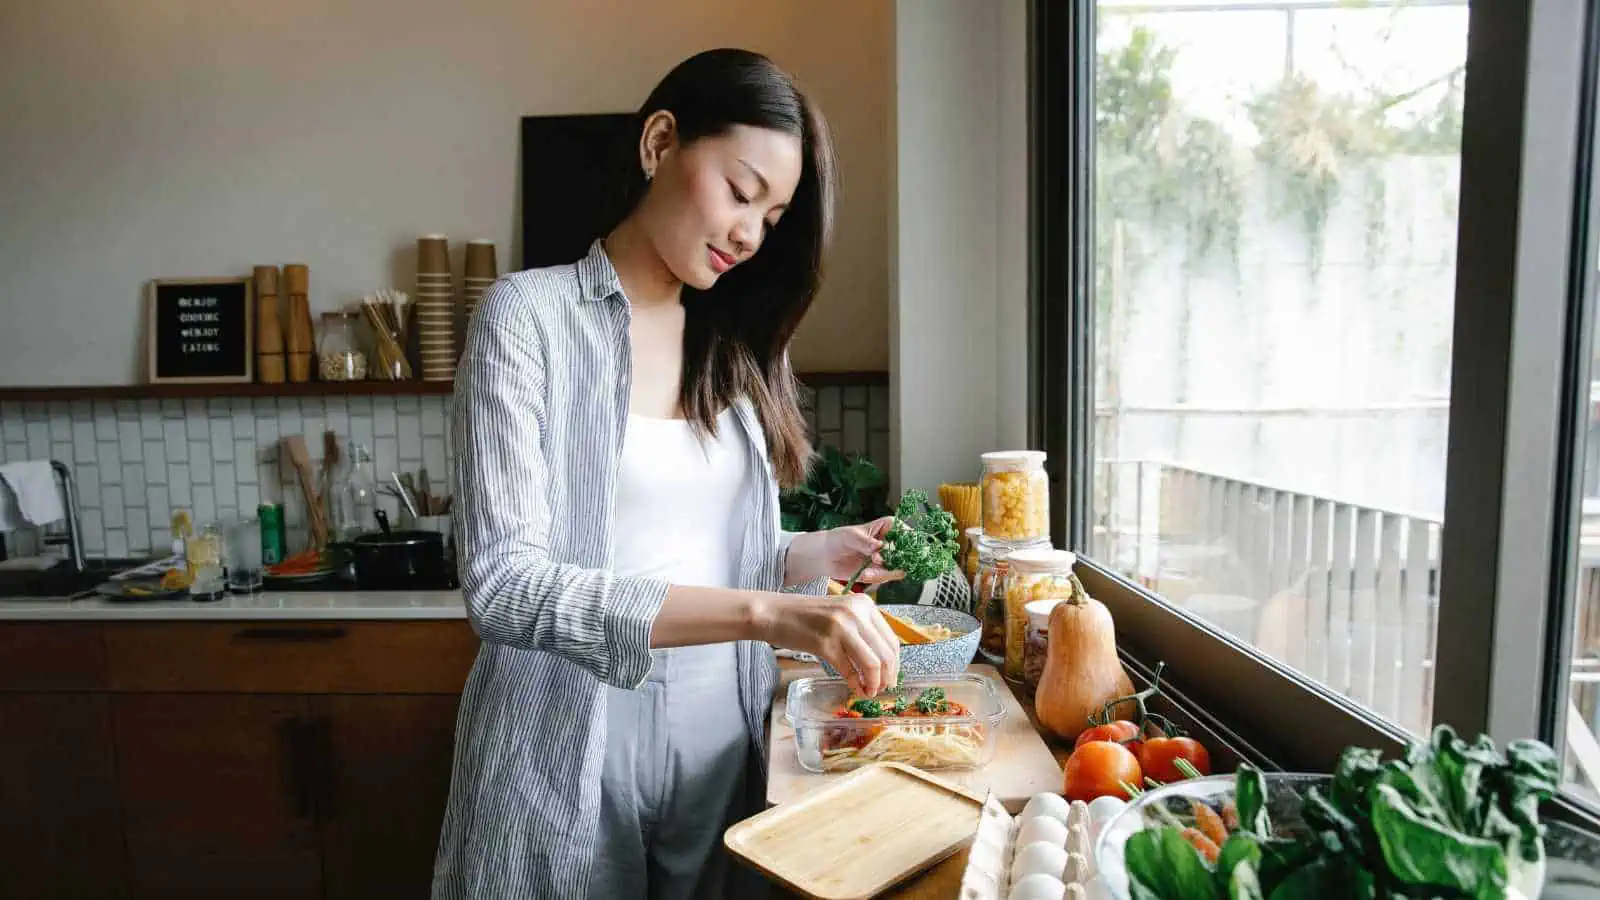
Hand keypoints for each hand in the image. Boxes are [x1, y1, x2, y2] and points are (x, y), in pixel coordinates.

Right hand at [753, 591, 900, 696]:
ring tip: (870, 692)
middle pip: (886, 654)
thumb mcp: (841, 614)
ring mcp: (841, 627)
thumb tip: (883, 662)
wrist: (774, 613)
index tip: (890, 678)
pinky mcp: (825, 644)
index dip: (894, 664)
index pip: (891, 640)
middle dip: (887, 677)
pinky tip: (855, 690)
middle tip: (882, 689)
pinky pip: (849, 670)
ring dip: (874, 683)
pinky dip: (856, 684)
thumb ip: (862, 630)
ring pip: (872, 664)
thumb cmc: (806, 616)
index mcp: (864, 605)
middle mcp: (856, 613)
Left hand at [823, 516, 904, 586]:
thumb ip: (865, 542)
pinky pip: (885, 577)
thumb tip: (878, 547)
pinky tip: (863, 574)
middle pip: (905, 551)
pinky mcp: (880, 572)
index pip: (902, 529)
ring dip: (885, 570)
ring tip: (868, 570)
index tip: (904, 544)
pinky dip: (876, 577)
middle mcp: (889, 543)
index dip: (907, 537)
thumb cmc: (839, 539)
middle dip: (896, 557)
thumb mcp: (851, 537)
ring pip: (898, 567)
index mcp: (885, 528)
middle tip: (879, 559)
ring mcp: (886, 559)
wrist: (826, 557)